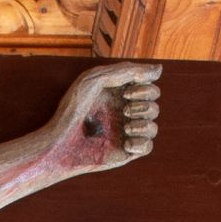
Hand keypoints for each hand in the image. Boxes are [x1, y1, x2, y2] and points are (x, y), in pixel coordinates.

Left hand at [40, 59, 159, 178]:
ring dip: (144, 123)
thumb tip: (159, 69)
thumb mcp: (97, 80)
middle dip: (145, 105)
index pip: (149, 88)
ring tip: (126, 127)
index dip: (145, 89)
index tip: (126, 93)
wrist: (60, 143)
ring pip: (153, 126)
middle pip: (154, 105)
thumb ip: (127, 71)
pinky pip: (148, 146)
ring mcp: (125, 133)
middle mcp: (123, 113)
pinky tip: (127, 143)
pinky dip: (142, 143)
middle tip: (126, 109)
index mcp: (118, 96)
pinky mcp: (125, 151)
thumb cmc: (73, 109)